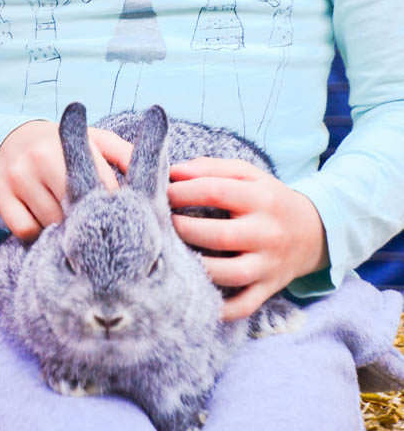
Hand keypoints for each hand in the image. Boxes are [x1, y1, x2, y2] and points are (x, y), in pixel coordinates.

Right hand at [0, 120, 133, 240]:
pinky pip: (26, 231)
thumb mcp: (95, 140)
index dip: (115, 207)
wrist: (11, 138)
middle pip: (75, 210)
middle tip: (96, 227)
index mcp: (68, 142)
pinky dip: (37, 234)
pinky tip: (44, 224)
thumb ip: (125, 155)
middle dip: (88, 222)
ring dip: (63, 231)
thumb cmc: (64, 147)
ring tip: (70, 224)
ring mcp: (18, 176)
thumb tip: (158, 181)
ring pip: (51, 223)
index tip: (123, 220)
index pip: (101, 185)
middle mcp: (41, 157)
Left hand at [168, 157, 328, 320]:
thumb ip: (211, 168)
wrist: (313, 232)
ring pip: (232, 274)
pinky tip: (199, 296)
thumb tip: (174, 172)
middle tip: (165, 223)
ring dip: (199, 267)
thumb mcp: (248, 175)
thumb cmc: (268, 198)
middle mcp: (267, 233)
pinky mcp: (269, 288)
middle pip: (221, 235)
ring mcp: (269, 264)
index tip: (165, 192)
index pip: (216, 191)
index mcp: (261, 198)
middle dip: (186, 229)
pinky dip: (223, 308)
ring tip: (177, 254)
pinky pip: (245, 305)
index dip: (184, 191)